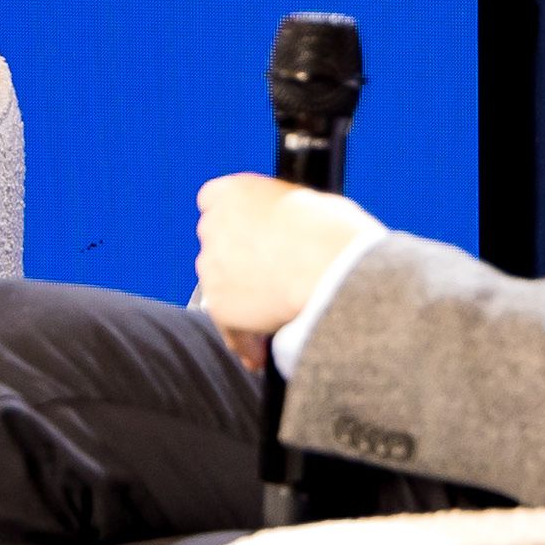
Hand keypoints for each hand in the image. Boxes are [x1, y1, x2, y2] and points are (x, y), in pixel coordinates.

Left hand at [194, 174, 380, 366]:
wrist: (331, 269)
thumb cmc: (332, 233)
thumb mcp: (309, 202)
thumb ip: (283, 213)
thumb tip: (293, 226)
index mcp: (233, 191)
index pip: (215, 201)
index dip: (235, 221)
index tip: (250, 233)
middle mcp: (213, 226)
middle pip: (217, 246)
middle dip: (237, 262)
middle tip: (268, 278)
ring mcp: (212, 267)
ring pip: (220, 287)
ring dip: (241, 302)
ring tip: (270, 322)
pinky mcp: (219, 305)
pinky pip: (229, 327)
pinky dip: (243, 340)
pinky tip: (259, 354)